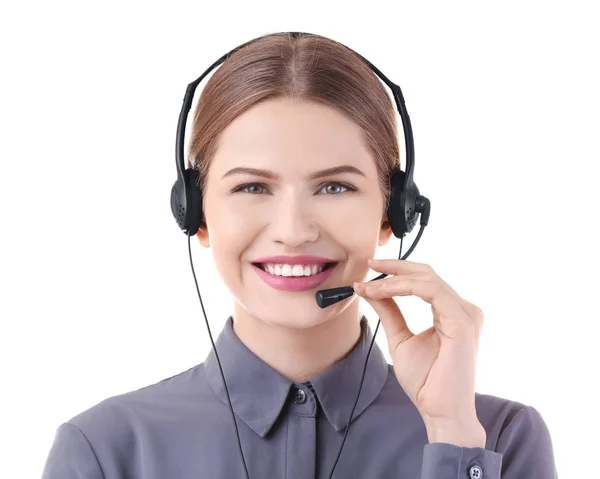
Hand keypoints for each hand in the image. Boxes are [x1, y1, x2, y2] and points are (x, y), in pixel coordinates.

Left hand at [353, 258, 485, 443]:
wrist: (439, 411)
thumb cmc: (426, 381)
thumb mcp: (400, 338)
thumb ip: (390, 312)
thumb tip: (371, 290)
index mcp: (452, 312)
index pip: (425, 280)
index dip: (397, 271)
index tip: (369, 272)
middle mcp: (463, 309)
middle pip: (427, 273)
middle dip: (395, 266)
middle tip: (369, 265)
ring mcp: (466, 314)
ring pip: (426, 279)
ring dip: (393, 280)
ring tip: (369, 286)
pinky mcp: (462, 321)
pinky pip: (430, 291)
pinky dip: (402, 287)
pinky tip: (382, 291)